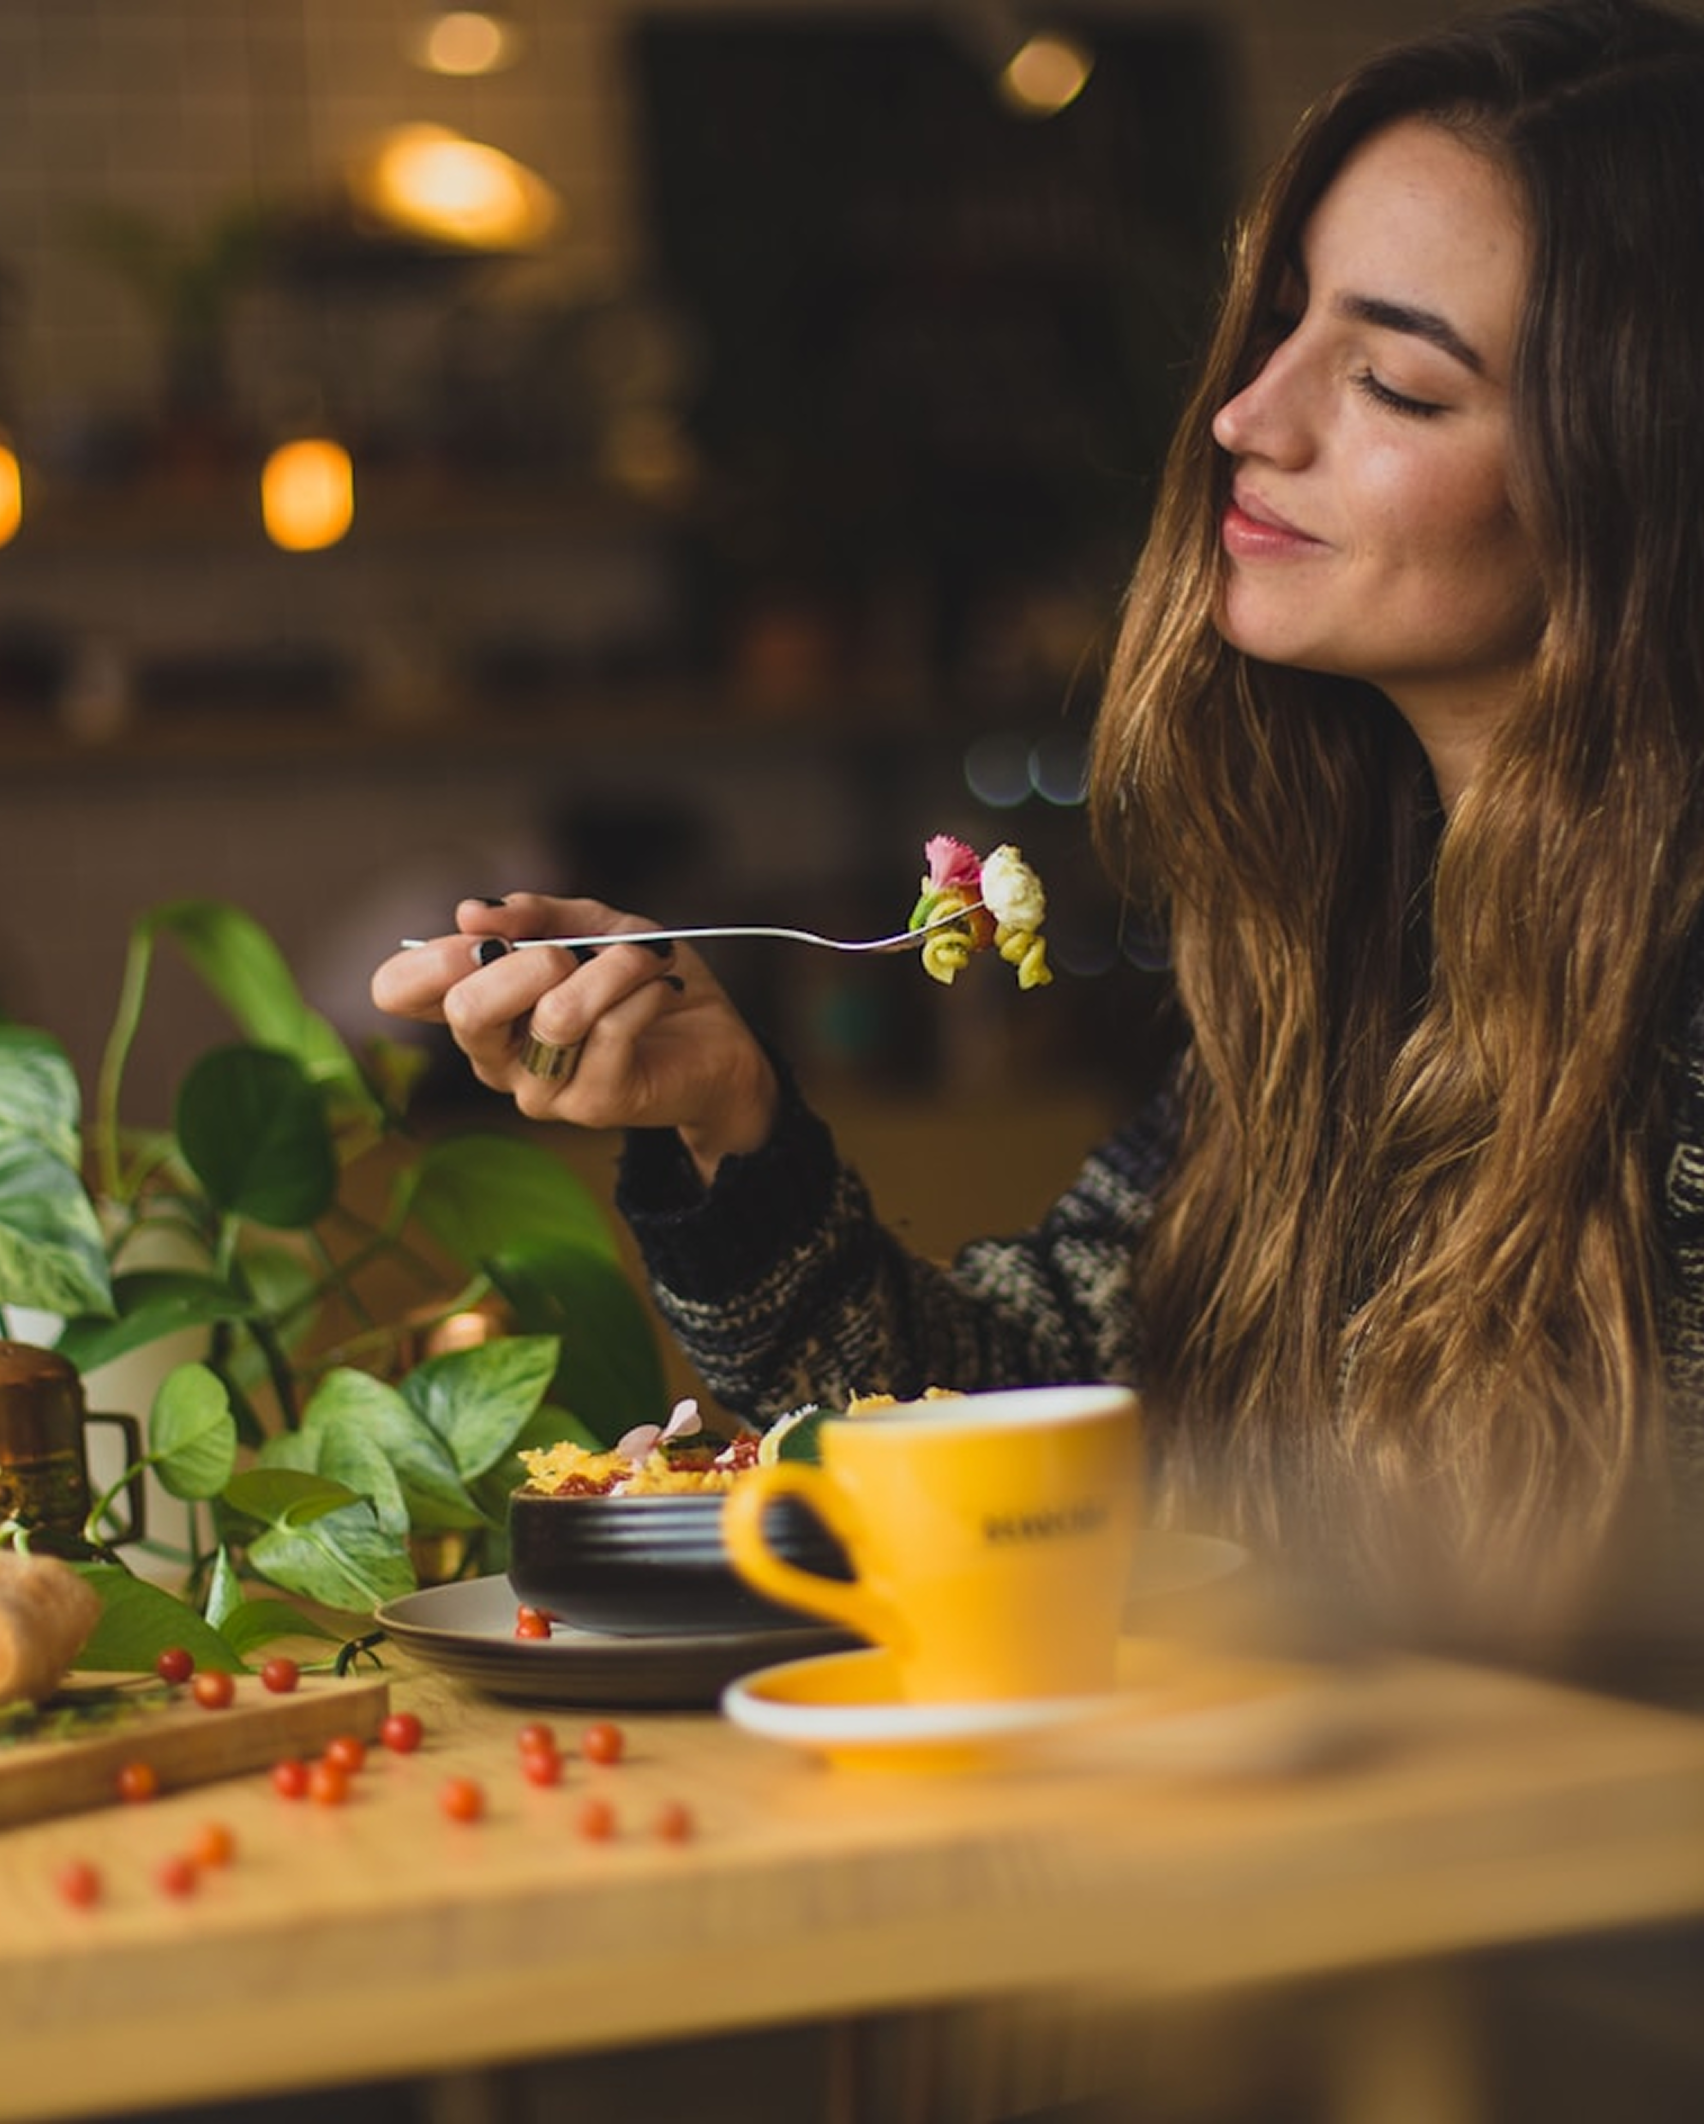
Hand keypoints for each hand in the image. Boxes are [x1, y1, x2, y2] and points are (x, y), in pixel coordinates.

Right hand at [370, 893, 778, 1182]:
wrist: (715, 1041)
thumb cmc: (640, 981)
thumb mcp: (590, 926)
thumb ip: (535, 914)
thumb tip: (471, 912)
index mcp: (478, 1008)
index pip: (398, 992)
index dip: (430, 957)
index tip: (485, 934)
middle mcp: (495, 1057)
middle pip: (466, 1010)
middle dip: (528, 960)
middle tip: (573, 950)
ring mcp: (540, 1089)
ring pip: (556, 1015)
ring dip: (612, 968)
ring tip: (647, 957)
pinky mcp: (593, 1105)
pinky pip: (612, 1030)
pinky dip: (645, 990)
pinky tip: (663, 987)